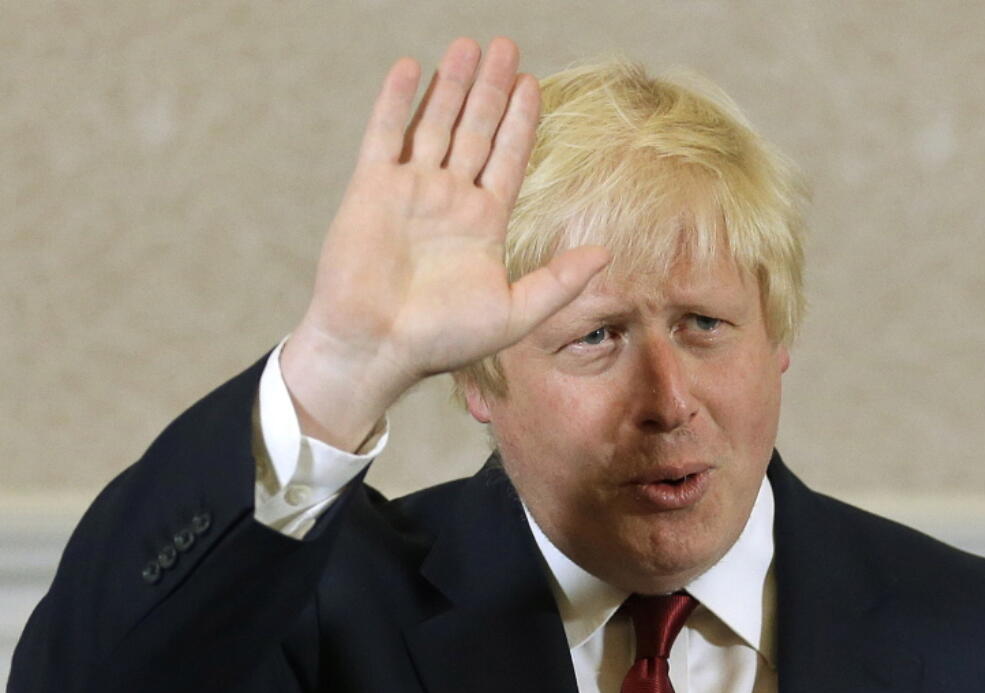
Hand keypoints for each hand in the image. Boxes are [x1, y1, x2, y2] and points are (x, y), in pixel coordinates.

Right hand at [280, 37, 609, 450]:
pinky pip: (386, 135)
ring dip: (452, 84)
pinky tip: (413, 68)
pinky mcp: (371, 189)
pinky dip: (397, 102)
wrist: (377, 348)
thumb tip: (605, 253)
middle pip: (476, 130)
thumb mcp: (514, 314)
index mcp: (483, 224)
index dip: (521, 121)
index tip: (532, 82)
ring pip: (436, 123)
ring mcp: (410, 191)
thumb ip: (559, 281)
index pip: (508, 158)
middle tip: (505, 45)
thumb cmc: (441, 341)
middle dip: (491, 88)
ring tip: (469, 45)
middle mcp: (449, 200)